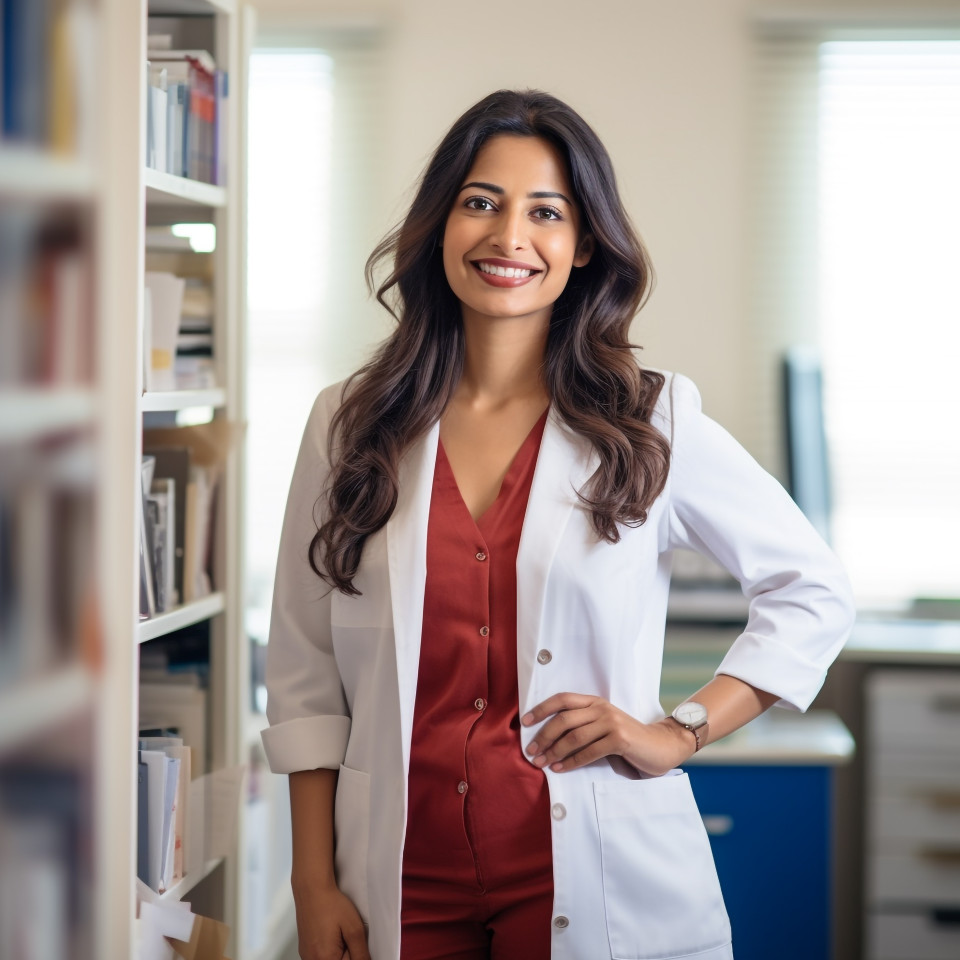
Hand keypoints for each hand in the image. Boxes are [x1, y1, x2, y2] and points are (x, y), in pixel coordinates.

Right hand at [292, 880, 369, 959]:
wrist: (312, 889)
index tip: (355, 943)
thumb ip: (361, 953)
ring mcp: (307, 956)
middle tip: (347, 937)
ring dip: (339, 952)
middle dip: (347, 954)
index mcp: (325, 959)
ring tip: (339, 933)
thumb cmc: (330, 904)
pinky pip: (320, 956)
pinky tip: (331, 934)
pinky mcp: (305, 950)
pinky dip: (329, 950)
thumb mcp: (354, 929)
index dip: (355, 955)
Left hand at [521, 692, 695, 776]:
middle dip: (543, 736)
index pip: (562, 699)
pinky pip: (589, 751)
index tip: (525, 722)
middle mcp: (601, 708)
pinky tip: (560, 769)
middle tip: (531, 752)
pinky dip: (571, 762)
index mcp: (594, 702)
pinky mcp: (620, 739)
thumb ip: (582, 726)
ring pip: (574, 736)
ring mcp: (611, 722)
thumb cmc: (627, 739)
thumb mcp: (602, 726)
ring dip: (554, 751)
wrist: (660, 745)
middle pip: (564, 719)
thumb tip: (548, 738)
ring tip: (542, 763)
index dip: (541, 709)